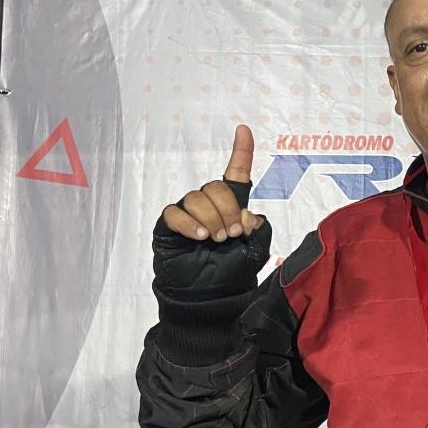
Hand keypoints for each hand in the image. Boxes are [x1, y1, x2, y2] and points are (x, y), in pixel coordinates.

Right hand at [152, 125, 271, 300]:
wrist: (208, 298)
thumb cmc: (231, 274)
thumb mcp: (255, 251)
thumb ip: (257, 229)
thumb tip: (247, 214)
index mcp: (232, 207)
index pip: (236, 174)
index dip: (241, 151)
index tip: (243, 130)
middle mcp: (210, 205)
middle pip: (216, 187)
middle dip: (228, 209)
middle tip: (232, 234)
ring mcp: (188, 214)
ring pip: (197, 198)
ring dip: (211, 219)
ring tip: (215, 240)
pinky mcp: (170, 225)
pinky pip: (176, 213)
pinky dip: (189, 224)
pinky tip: (200, 237)